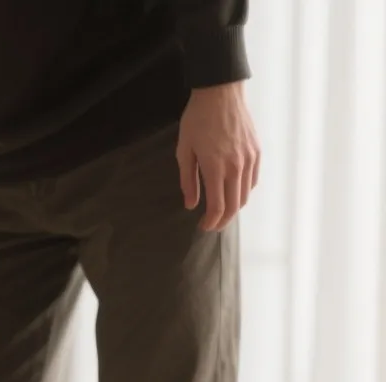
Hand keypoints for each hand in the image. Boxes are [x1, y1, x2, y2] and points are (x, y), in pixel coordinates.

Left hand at [178, 81, 259, 230]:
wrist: (221, 94)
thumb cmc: (197, 120)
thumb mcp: (184, 151)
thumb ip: (188, 180)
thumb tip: (191, 204)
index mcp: (215, 167)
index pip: (217, 206)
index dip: (211, 221)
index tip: (203, 227)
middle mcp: (236, 166)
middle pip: (234, 205)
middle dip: (223, 220)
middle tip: (212, 225)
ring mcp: (250, 159)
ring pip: (245, 194)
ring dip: (234, 207)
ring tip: (221, 210)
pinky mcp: (257, 152)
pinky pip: (253, 180)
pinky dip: (243, 191)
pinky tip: (233, 192)